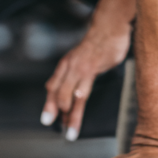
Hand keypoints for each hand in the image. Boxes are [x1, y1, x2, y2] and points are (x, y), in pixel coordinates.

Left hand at [41, 23, 131, 139]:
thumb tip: (77, 91)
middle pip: (59, 94)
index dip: (50, 104)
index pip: (53, 88)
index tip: (48, 120)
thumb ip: (78, 74)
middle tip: (58, 128)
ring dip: (70, 114)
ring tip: (70, 129)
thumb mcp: (83, 58)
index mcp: (66, 65)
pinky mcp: (92, 68)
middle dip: (57, 112)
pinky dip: (79, 99)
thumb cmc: (98, 43)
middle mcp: (69, 67)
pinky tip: (77, 106)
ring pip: (71, 95)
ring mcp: (80, 68)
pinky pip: (84, 87)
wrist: (108, 28)